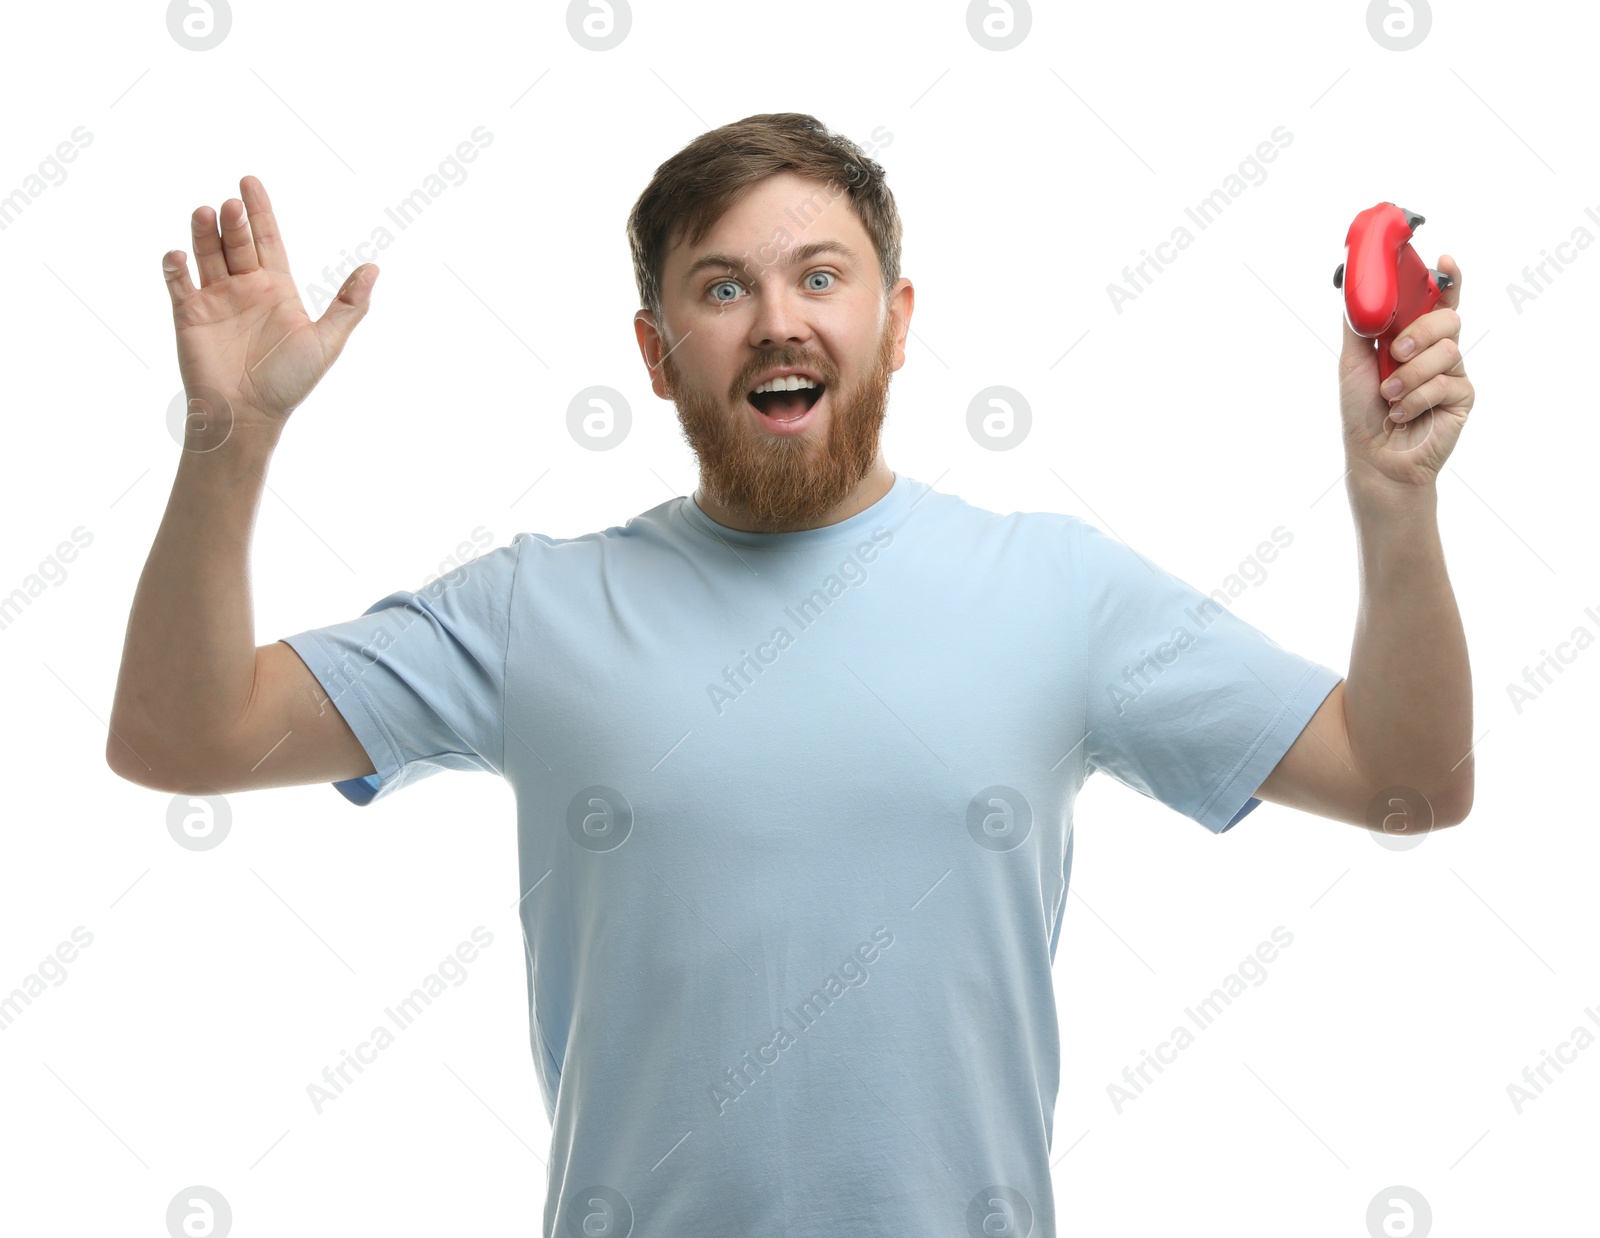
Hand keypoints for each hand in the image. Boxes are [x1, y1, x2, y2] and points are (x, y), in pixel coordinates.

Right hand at [163, 175, 376, 443]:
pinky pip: (178, 283)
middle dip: (234, 221)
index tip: (249, 181)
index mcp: (276, 289)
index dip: (260, 211)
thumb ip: (349, 305)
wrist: (248, 415)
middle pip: (236, 242)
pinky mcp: (189, 315)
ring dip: (204, 234)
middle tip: (232, 204)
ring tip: (205, 212)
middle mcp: (244, 288)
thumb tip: (374, 268)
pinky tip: (180, 257)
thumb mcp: (326, 341)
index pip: (267, 239)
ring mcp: (215, 300)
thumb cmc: (289, 381)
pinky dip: (176, 267)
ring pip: (206, 254)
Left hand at [1337, 253, 1472, 491]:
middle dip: (1420, 332)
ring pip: (1447, 351)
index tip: (1444, 261)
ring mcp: (1452, 373)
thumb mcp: (1353, 361)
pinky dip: (1418, 398)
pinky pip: (1447, 383)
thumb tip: (1358, 288)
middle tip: (1396, 353)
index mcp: (1412, 337)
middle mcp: (1436, 351)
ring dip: (1410, 374)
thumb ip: (1360, 325)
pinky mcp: (1462, 398)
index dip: (1447, 279)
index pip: (1438, 300)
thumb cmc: (1362, 411)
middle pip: (1448, 318)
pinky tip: (1403, 413)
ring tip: (1390, 395)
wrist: (1373, 457)